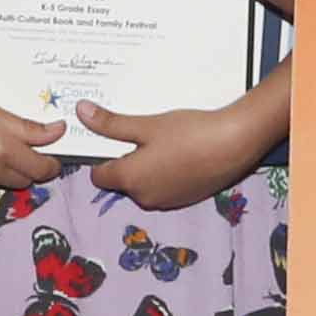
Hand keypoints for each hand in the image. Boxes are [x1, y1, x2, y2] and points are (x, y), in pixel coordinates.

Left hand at [74, 96, 270, 213]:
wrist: (234, 145)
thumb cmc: (188, 133)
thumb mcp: (146, 125)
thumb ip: (111, 124)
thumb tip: (81, 113)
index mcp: (129, 180)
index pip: (98, 175)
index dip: (101, 156)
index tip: (111, 137)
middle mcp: (144, 197)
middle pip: (122, 180)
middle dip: (127, 159)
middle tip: (141, 133)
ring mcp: (166, 201)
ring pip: (144, 183)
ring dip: (147, 166)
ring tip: (164, 140)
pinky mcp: (184, 199)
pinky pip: (164, 186)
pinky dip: (166, 172)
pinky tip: (181, 152)